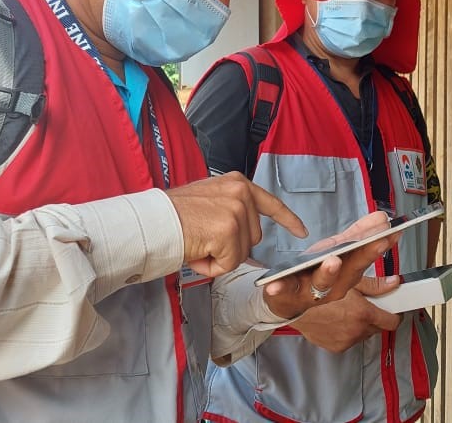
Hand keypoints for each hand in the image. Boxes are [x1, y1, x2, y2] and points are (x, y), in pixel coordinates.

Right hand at [167, 172, 306, 278]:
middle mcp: (240, 192)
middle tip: (201, 239)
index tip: (302, 231)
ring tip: (196, 243)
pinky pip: (230, 264)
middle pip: (253, 238)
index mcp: (236, 183)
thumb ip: (232, 214)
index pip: (270, 203)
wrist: (150, 222)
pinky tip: (196, 252)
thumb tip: (249, 245)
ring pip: (242, 253)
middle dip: (231, 247)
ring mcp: (235, 211)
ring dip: (219, 257)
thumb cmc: (171, 217)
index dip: (287, 220)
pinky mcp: (228, 231)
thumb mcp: (208, 202)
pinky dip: (212, 267)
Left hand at [262, 212, 402, 319]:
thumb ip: (359, 234)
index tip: (391, 233)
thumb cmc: (316, 272)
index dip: (379, 245)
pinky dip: (281, 287)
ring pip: (323, 282)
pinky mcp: (289, 292)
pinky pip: (286, 290)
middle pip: (351, 270)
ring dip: (329, 272)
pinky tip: (275, 285)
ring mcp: (313, 290)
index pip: (366, 256)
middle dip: (363, 256)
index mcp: (347, 271)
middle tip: (375, 243)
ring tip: (332, 260)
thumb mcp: (339, 250)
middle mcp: (335, 285)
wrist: (288, 298)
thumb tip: (382, 218)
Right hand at [289, 279, 403, 352]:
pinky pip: (351, 340)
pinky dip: (349, 331)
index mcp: (362, 314)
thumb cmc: (319, 289)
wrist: (293, 306)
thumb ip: (375, 285)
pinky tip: (339, 320)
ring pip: (365, 334)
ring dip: (362, 324)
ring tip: (350, 311)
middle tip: (367, 304)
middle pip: (379, 327)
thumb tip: (394, 283)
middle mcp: (356, 331)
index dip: (394, 313)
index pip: (392, 321)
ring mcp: (346, 341)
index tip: (393, 308)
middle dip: (377, 316)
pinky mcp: (337, 347)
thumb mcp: (349, 281)